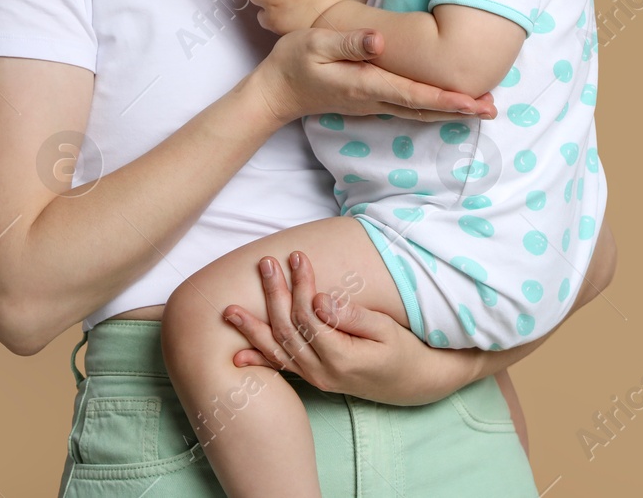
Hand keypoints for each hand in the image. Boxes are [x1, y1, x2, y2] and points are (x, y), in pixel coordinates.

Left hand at [221, 251, 471, 405]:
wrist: (414, 384)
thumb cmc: (403, 351)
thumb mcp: (386, 330)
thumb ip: (352, 316)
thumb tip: (321, 299)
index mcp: (341, 357)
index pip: (308, 316)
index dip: (300, 285)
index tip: (297, 257)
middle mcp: (322, 372)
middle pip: (288, 329)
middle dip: (274, 295)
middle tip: (265, 264)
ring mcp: (316, 378)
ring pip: (278, 350)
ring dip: (253, 329)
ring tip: (229, 310)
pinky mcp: (315, 379)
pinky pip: (282, 368)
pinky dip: (260, 362)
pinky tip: (237, 357)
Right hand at [250, 27, 496, 124]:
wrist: (276, 91)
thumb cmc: (294, 61)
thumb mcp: (316, 43)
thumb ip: (348, 43)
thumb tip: (379, 41)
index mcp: (365, 84)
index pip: (414, 94)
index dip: (446, 98)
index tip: (474, 102)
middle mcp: (374, 99)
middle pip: (424, 108)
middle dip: (459, 110)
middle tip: (493, 109)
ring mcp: (372, 104)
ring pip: (418, 110)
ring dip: (450, 111)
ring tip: (480, 108)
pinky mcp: (369, 101)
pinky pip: (408, 107)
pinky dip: (432, 106)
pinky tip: (446, 103)